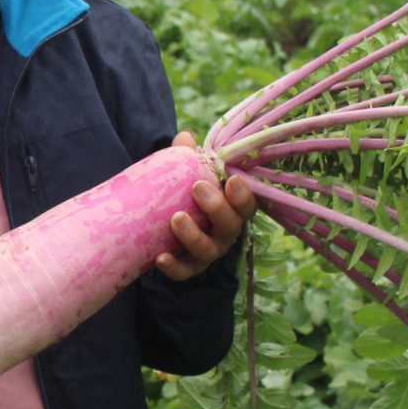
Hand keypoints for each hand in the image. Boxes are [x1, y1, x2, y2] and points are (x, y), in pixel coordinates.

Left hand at [156, 130, 256, 281]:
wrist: (165, 228)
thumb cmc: (186, 195)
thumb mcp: (188, 175)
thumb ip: (189, 158)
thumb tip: (185, 137)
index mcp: (231, 208)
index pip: (247, 205)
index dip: (244, 195)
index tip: (233, 180)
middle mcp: (225, 232)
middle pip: (231, 226)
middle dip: (217, 207)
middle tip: (198, 187)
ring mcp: (208, 251)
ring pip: (208, 249)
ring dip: (193, 235)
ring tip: (176, 217)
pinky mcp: (189, 267)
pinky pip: (185, 271)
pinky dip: (174, 267)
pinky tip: (160, 257)